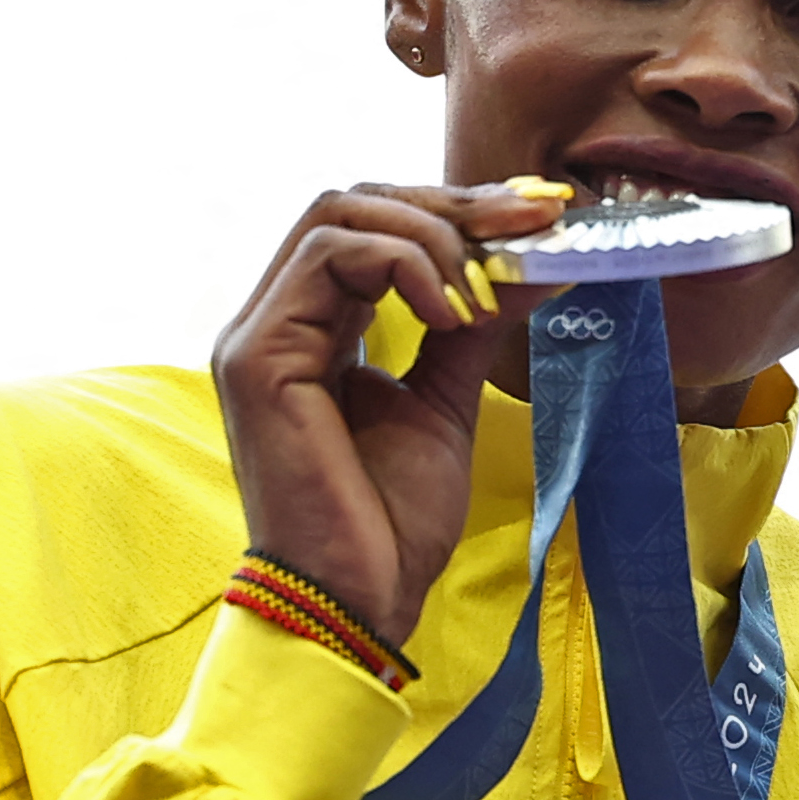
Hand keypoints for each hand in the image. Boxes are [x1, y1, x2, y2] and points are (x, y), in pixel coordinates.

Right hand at [209, 181, 566, 649]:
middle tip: (534, 218)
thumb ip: (476, 327)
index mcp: (316, 329)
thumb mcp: (448, 402)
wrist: (359, 598)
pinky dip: (404, 264)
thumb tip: (537, 262)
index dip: (457, 208)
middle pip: (354, 201)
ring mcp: (259, 334)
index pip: (376, 226)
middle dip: (453, 202)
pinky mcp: (258, 355)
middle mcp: (278, 320)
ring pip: (337, 213)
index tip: (540, 213)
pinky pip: (327, 256)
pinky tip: (453, 313)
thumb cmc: (392, 519)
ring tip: (487, 287)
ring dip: (433, 232)